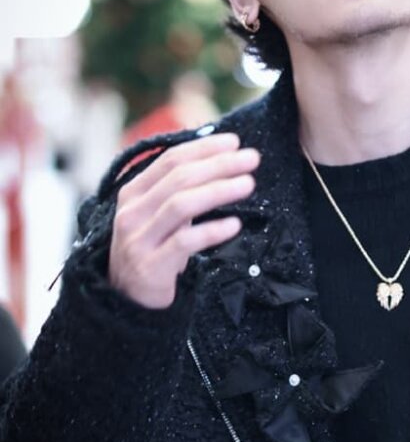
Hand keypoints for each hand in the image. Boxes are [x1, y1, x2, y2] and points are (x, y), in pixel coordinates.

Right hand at [109, 133, 259, 308]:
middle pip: (179, 178)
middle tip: (251, 159)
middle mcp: (132, 212)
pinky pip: (185, 242)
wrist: (127, 299)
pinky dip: (212, 231)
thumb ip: (178, 192)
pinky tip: (234, 225)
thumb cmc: (152, 250)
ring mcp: (139, 239)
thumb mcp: (157, 216)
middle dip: (218, 165)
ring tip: (247, 184)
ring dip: (218, 190)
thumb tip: (220, 161)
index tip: (234, 142)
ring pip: (181, 205)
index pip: (170, 160)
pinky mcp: (151, 266)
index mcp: (134, 193)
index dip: (204, 148)